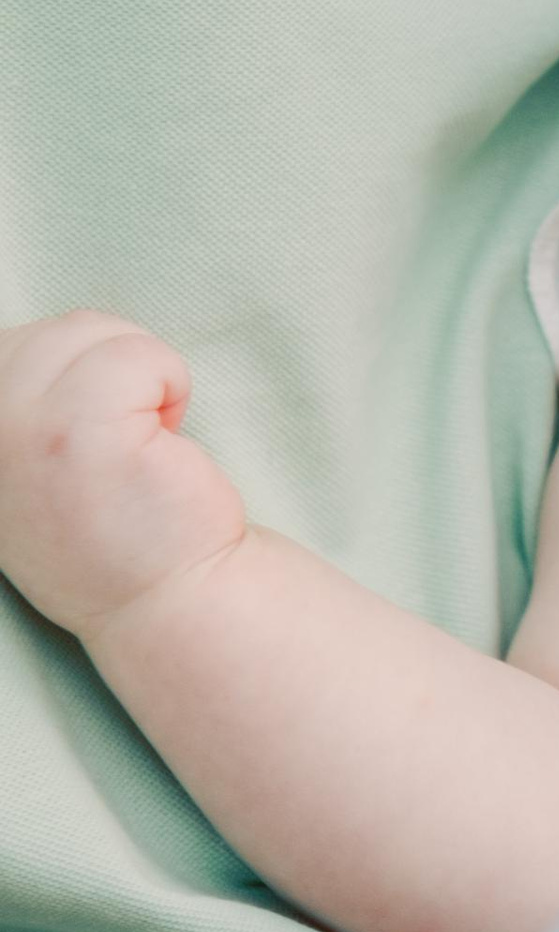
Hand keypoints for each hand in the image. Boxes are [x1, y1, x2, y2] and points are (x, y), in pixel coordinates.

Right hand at [0, 313, 244, 642]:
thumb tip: (28, 339)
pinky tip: (166, 445)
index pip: (9, 345)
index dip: (72, 374)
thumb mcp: (28, 461)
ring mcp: (15, 431)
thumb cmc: (114, 526)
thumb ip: (14, 404)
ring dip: (143, 376)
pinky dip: (171, 383)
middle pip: (52, 332)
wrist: (168, 599)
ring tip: (143, 444)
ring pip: (93, 334)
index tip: (93, 440)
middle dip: (112, 367)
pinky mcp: (77, 432)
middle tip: (128, 441)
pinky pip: (137, 356)